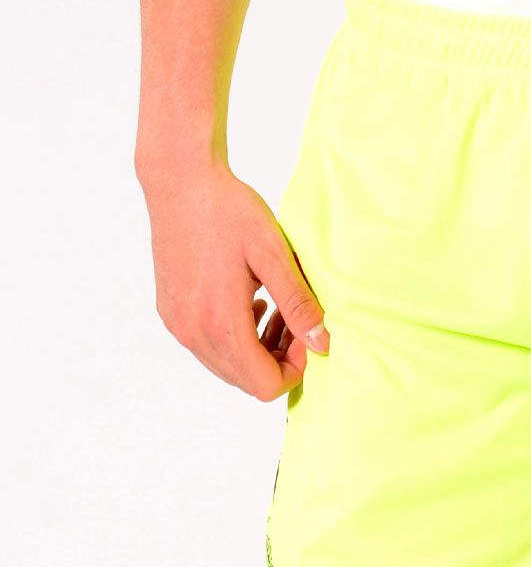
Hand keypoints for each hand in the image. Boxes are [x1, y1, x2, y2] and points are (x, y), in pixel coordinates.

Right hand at [141, 158, 328, 400]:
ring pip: (228, 366)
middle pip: (247, 380)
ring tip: (275, 309)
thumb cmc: (228, 211)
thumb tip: (323, 344)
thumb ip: (299, 305)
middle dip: (279, 359)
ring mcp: (178, 324)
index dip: (295, 368)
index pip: (265, 384)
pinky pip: (209, 346)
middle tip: (295, 320)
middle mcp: (192, 332)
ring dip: (258, 349)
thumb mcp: (274, 255)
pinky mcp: (171, 312)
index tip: (307, 333)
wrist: (180, 181)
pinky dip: (236, 337)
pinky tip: (251, 303)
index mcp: (220, 322)